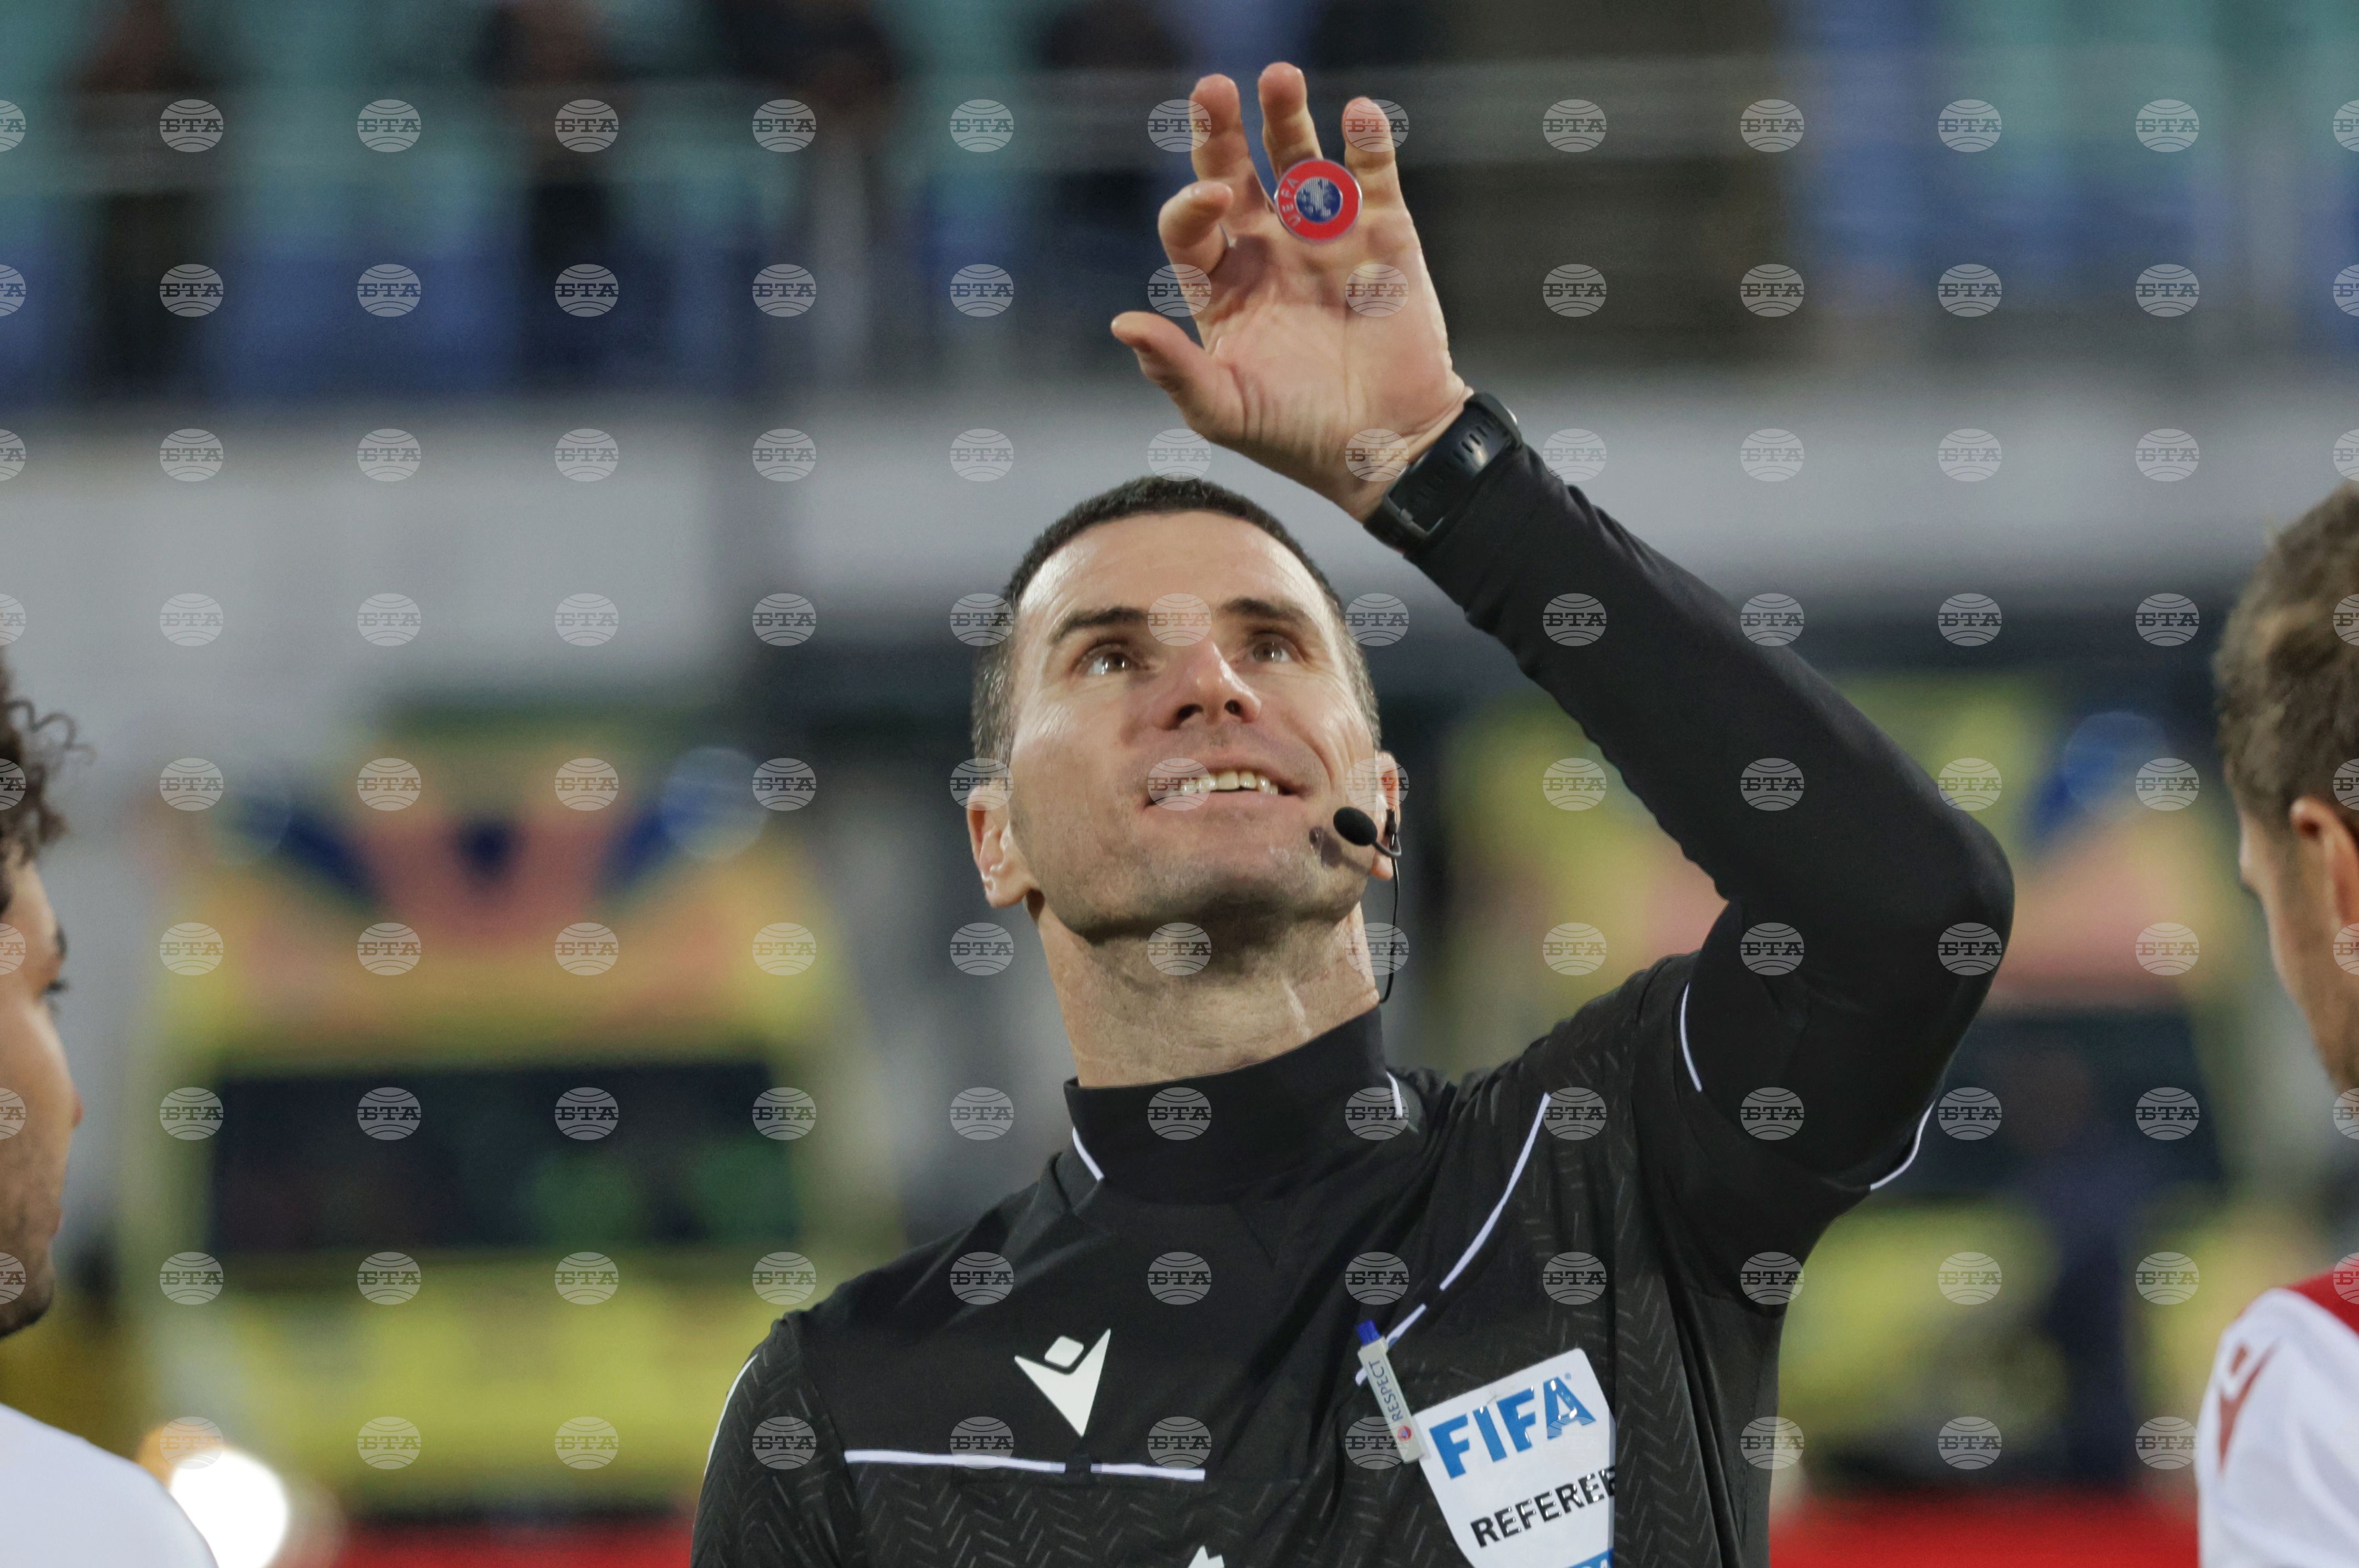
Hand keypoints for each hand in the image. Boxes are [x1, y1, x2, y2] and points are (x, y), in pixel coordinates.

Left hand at [1111, 64, 1471, 522]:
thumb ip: (1173, 369)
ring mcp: (1326, 237)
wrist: (1386, 447)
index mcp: (1223, 286)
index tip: (1209, 196)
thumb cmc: (1297, 435)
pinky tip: (1358, 113)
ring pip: (1299, 159)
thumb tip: (1122, 323)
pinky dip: (1367, 142)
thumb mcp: (1224, 411)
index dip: (1191, 204)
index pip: (1191, 226)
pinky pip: (1371, 176)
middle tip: (1213, 89)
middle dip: (1222, 131)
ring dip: (1288, 117)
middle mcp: (1269, 250)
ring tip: (1280, 77)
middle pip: (1236, 173)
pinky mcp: (1383, 235)